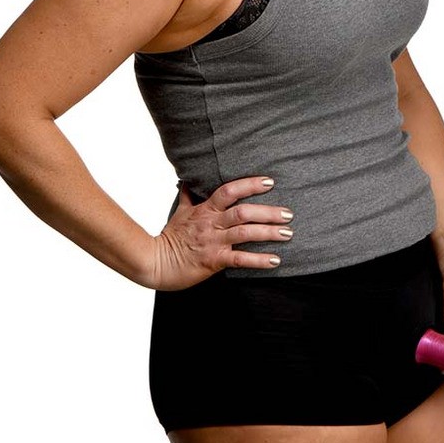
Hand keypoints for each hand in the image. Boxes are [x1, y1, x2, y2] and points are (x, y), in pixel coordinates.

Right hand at [147, 176, 293, 290]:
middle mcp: (211, 223)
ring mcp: (213, 242)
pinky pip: (240, 260)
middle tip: (288, 213)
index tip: (269, 182)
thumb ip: (188, 196)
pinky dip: (258, 260)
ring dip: (268, 233)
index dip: (249, 184)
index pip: (229, 191)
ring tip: (287, 233)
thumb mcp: (179, 212)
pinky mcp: (213, 261)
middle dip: (268, 212)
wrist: (155, 262)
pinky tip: (275, 260)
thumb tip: (187, 180)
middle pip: (243, 212)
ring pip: (244, 233)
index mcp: (205, 209)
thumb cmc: (170, 237)